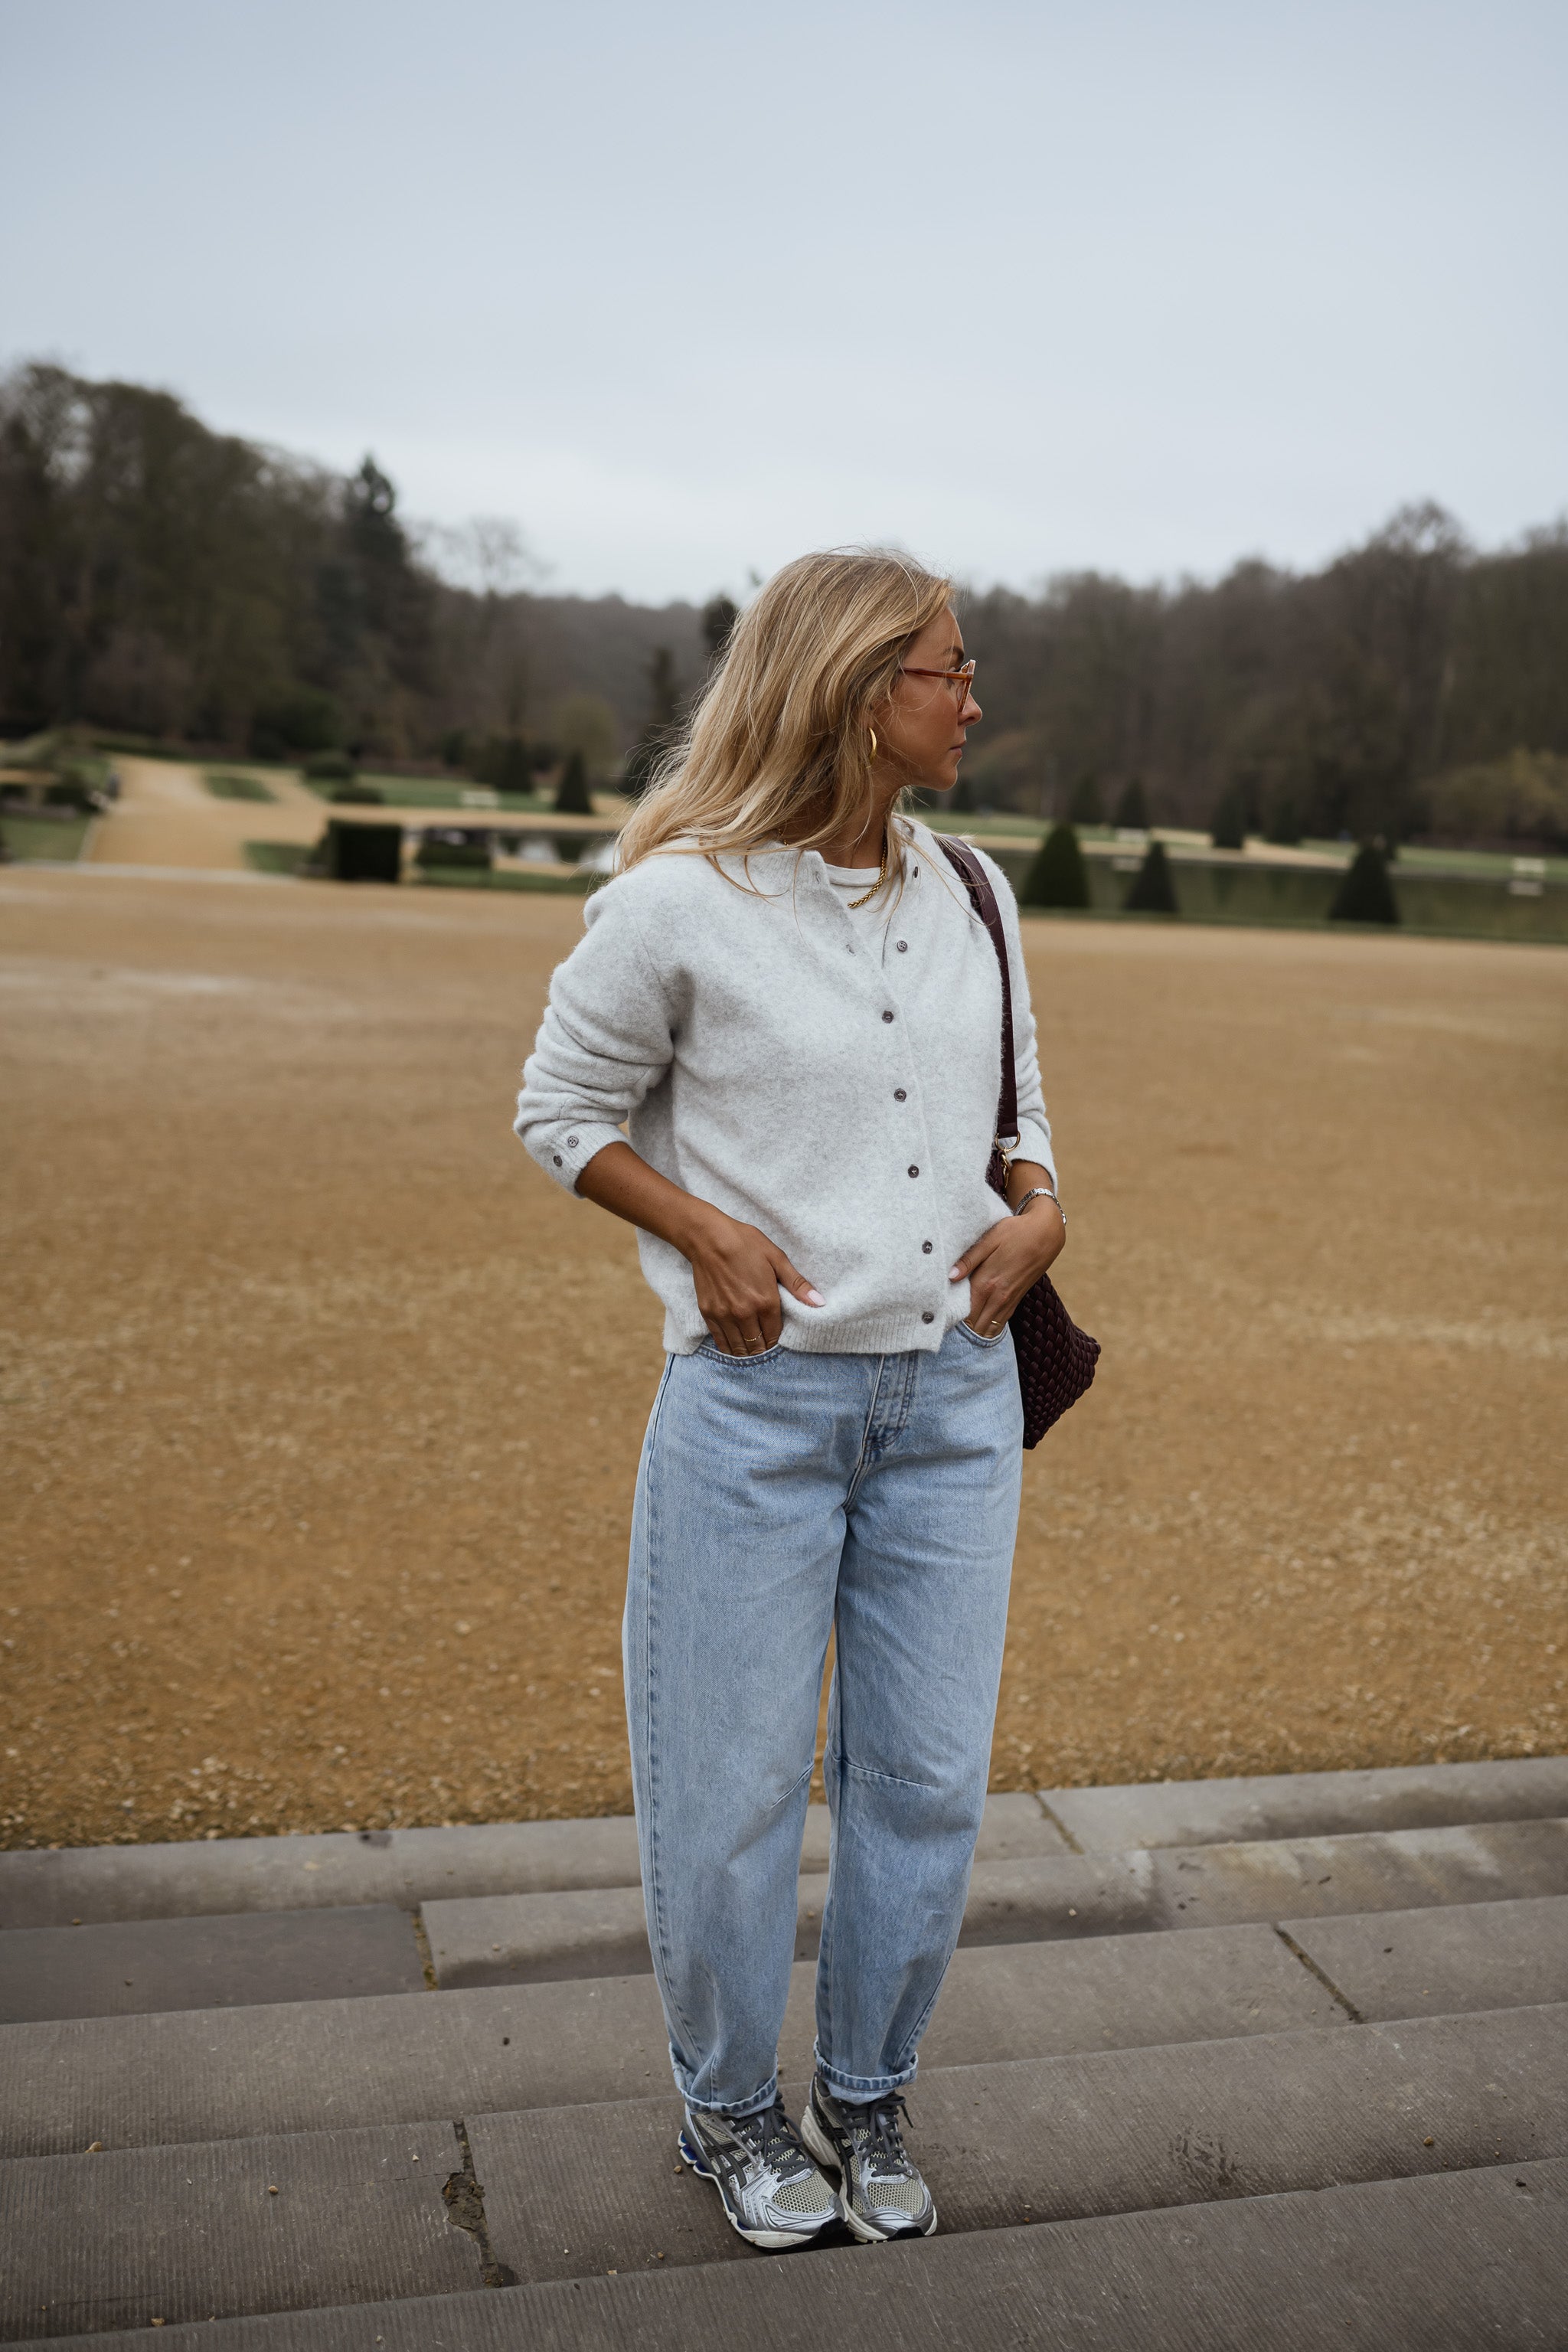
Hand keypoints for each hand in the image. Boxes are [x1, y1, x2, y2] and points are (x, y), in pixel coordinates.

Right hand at [683, 1206, 823, 1354]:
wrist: (709, 1237)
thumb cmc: (745, 1244)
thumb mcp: (777, 1258)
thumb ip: (797, 1284)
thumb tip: (820, 1302)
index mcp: (766, 1301)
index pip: (775, 1335)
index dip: (778, 1339)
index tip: (777, 1336)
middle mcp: (745, 1313)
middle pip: (758, 1346)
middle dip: (763, 1348)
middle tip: (765, 1345)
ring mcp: (724, 1315)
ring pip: (739, 1348)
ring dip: (748, 1351)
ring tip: (752, 1348)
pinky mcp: (708, 1313)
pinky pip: (720, 1341)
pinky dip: (729, 1348)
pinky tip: (735, 1347)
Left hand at [950, 1195, 1064, 1335]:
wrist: (1046, 1234)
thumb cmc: (1015, 1232)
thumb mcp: (990, 1240)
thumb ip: (968, 1260)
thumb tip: (949, 1277)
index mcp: (987, 1282)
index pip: (964, 1312)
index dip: (950, 1320)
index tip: (937, 1321)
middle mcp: (998, 1297)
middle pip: (975, 1325)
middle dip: (960, 1331)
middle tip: (944, 1328)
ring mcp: (1009, 1300)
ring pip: (988, 1328)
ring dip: (974, 1332)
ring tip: (958, 1332)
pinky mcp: (1016, 1300)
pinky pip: (1000, 1323)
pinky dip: (988, 1328)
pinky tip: (977, 1328)